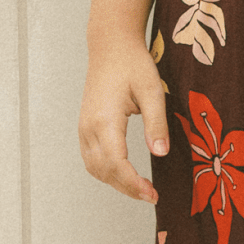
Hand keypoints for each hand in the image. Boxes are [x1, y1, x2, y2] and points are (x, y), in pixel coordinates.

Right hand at [79, 36, 169, 202]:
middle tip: (152, 196)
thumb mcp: (152, 91)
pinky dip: (106, 172)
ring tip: (140, 189)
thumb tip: (160, 154)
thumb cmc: (133, 64)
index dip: (134, 184)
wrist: (111, 46)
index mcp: (105, 120)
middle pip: (104, 171)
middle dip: (127, 188)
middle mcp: (88, 127)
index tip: (152, 195)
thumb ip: (156, 124)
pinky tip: (125, 175)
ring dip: (116, 183)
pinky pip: (91, 158)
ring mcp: (83, 127)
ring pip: (94, 168)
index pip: (117, 163)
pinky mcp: (85, 126)